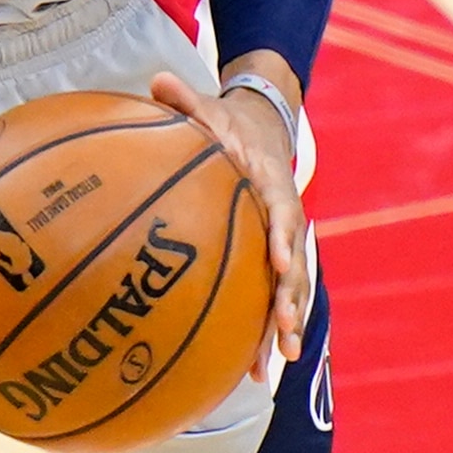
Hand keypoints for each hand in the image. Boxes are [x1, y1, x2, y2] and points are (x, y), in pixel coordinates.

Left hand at [150, 57, 311, 372]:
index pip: (282, 210)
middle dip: (292, 299)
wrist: (264, 129)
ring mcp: (282, 242)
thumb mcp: (208, 106)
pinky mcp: (272, 261)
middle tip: (287, 329)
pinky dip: (267, 331)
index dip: (284, 238)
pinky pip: (272, 297)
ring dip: (285, 325)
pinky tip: (256, 371)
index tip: (283, 263)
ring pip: (290, 289)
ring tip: (280, 362)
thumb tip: (157, 81)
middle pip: (295, 263)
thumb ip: (184, 99)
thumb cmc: (227, 123)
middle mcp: (284, 216)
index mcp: (271, 181)